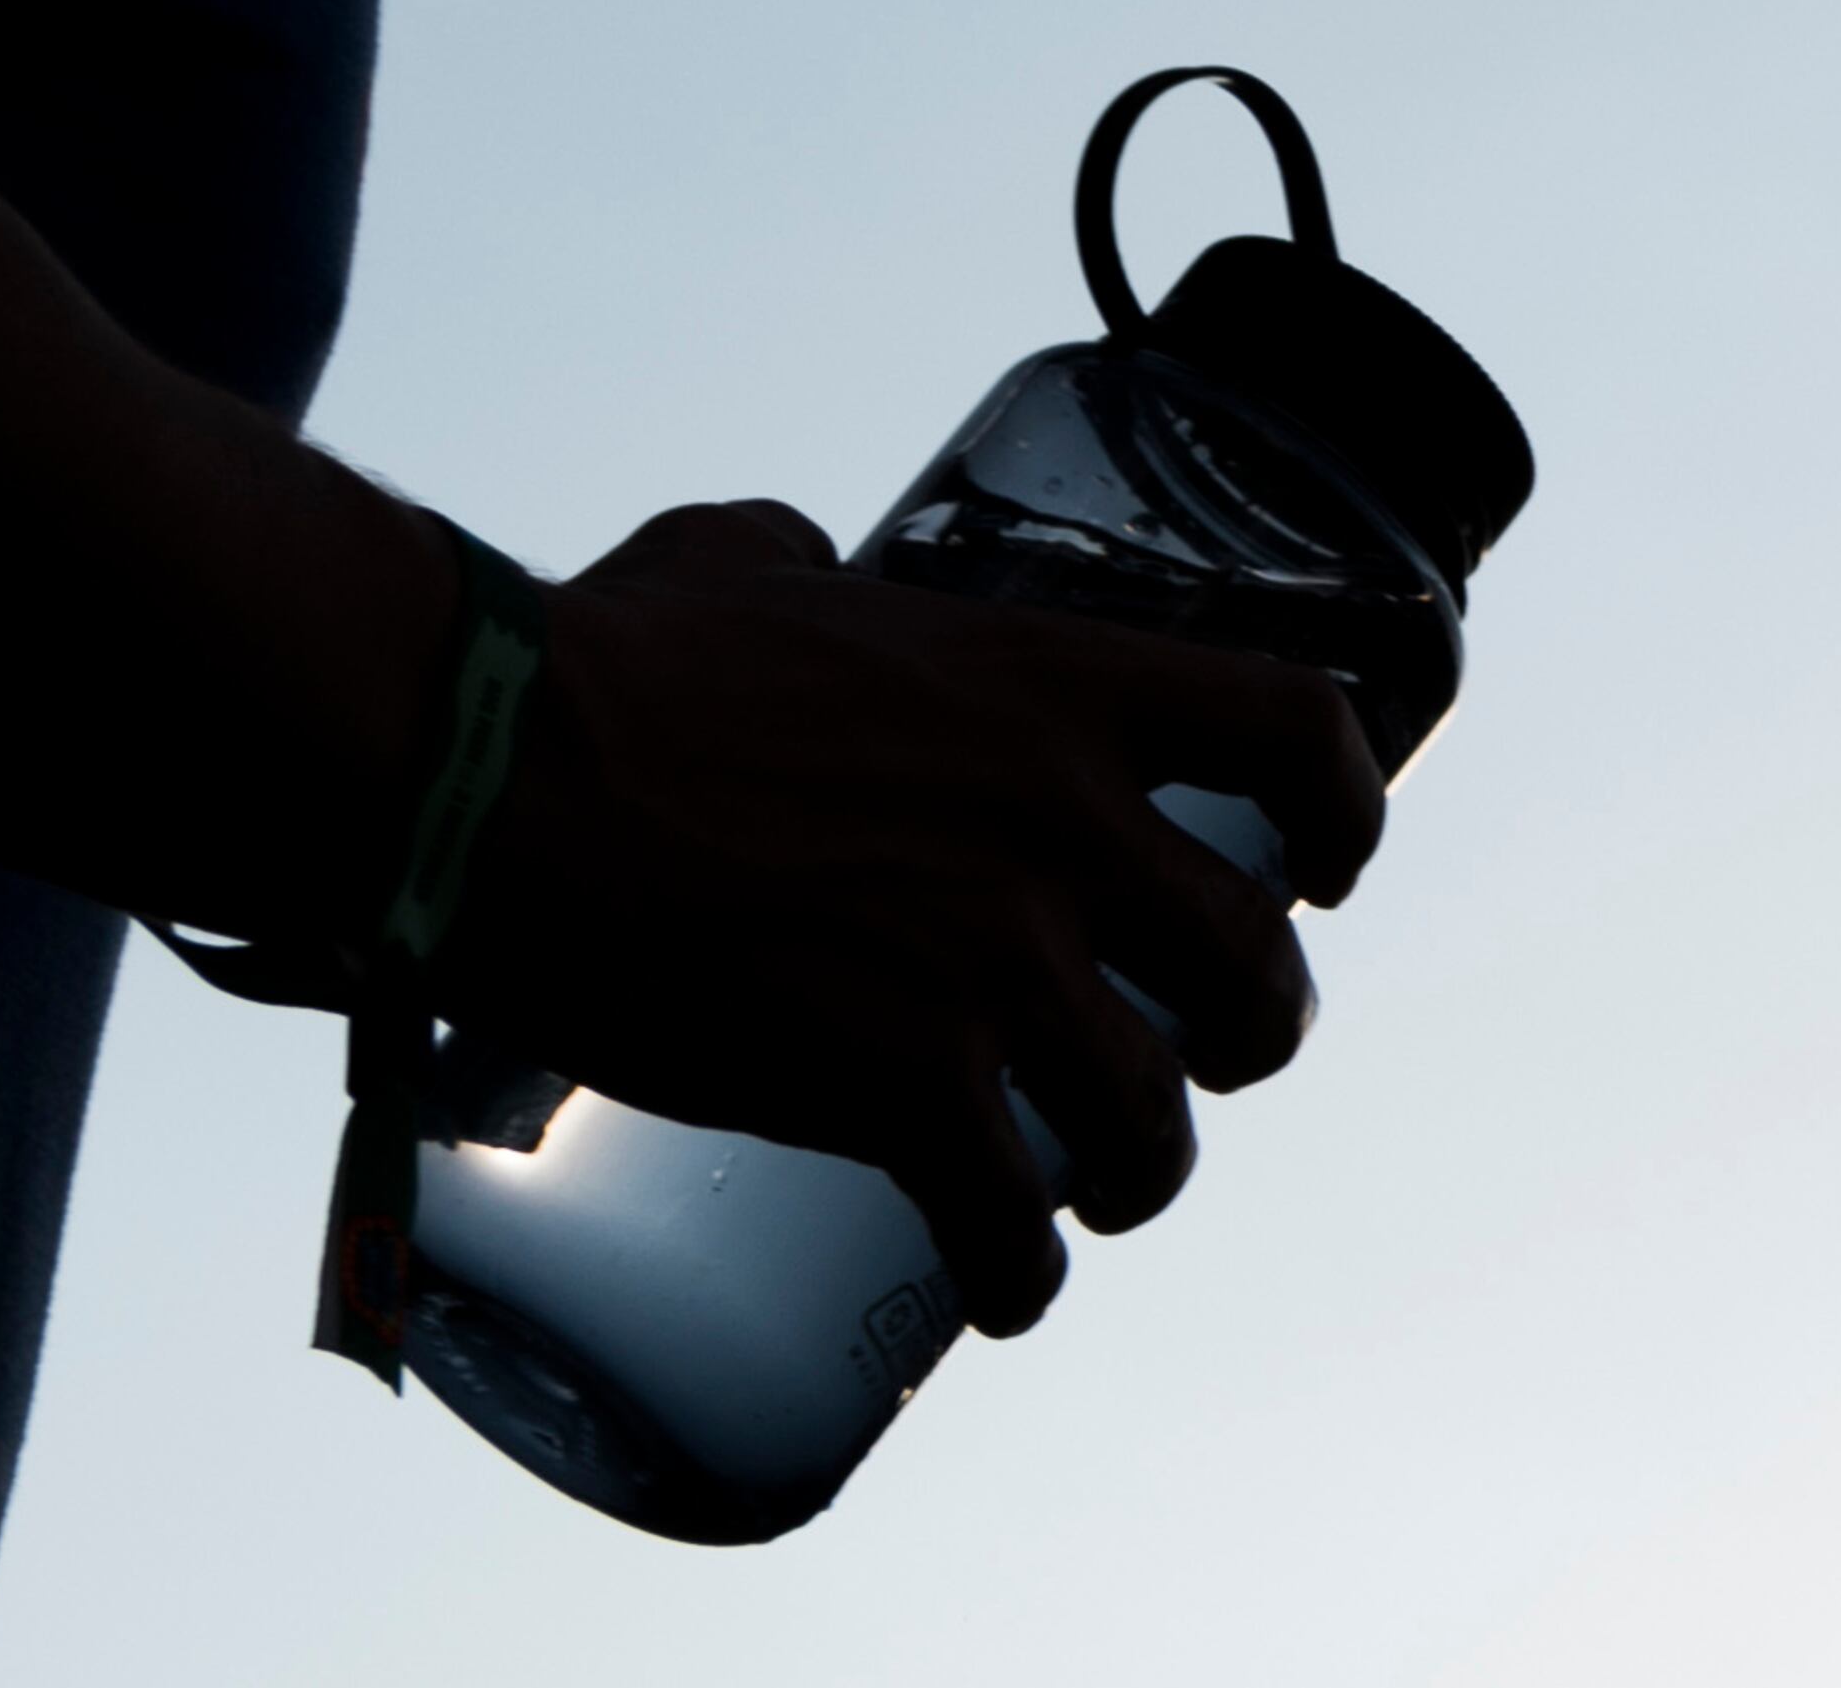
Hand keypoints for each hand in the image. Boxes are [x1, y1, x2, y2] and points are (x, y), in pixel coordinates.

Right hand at [446, 496, 1383, 1340]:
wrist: (495, 773)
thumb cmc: (598, 652)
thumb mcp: (743, 558)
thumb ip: (811, 559)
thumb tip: (805, 564)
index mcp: (1046, 680)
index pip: (1300, 730)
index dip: (1345, 810)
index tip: (1326, 865)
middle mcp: (1053, 819)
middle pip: (1254, 970)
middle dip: (1237, 1034)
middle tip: (1179, 1050)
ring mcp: (984, 959)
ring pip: (1155, 1124)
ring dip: (1134, 1173)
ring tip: (1085, 1188)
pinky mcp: (897, 1085)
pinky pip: (1016, 1229)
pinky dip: (1019, 1276)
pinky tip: (997, 1283)